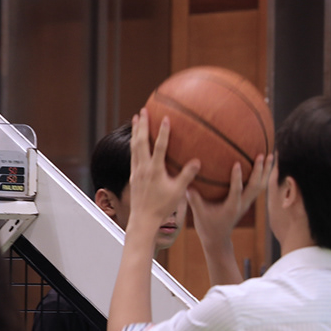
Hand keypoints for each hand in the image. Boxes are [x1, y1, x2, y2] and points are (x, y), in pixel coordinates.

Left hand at [127, 112, 200, 235]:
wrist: (143, 219)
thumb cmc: (162, 207)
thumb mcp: (178, 192)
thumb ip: (187, 176)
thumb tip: (197, 161)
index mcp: (155, 170)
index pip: (159, 147)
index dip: (162, 132)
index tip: (164, 118)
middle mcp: (143, 168)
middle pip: (141, 142)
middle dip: (142, 125)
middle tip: (143, 110)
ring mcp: (136, 170)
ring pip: (134, 146)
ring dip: (135, 131)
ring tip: (136, 118)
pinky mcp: (133, 175)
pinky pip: (133, 154)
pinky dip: (134, 143)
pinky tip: (136, 139)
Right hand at [186, 153, 273, 249]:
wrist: (218, 239)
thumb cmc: (207, 226)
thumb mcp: (199, 214)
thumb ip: (194, 199)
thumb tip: (186, 183)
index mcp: (231, 207)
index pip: (236, 191)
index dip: (237, 178)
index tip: (237, 163)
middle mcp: (242, 204)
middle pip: (255, 187)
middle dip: (259, 170)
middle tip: (261, 155)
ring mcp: (247, 203)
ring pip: (260, 186)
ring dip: (266, 171)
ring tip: (270, 155)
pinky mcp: (247, 201)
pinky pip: (258, 187)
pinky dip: (262, 175)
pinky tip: (262, 163)